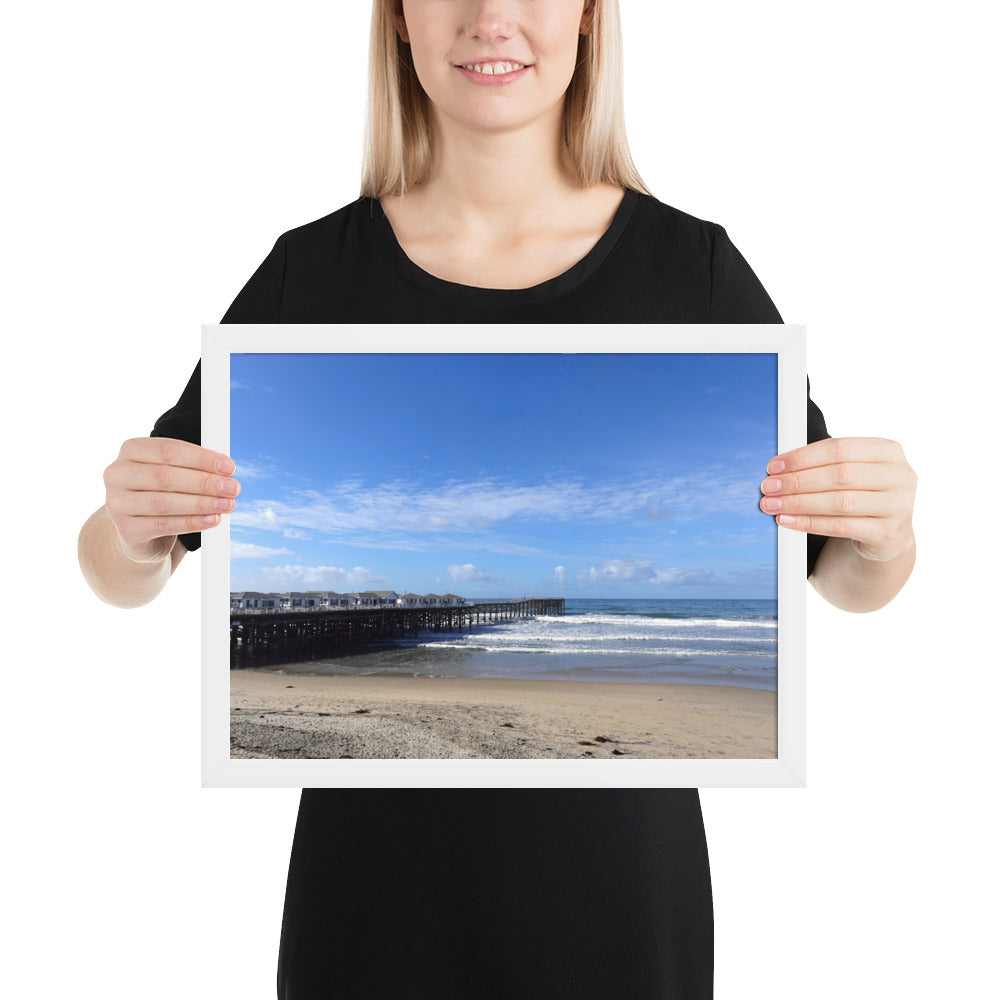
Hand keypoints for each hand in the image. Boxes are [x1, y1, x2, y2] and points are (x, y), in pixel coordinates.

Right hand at [103, 437, 239, 561]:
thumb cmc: (161, 493)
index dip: (201, 458)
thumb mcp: (173, 473)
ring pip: (164, 502)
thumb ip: (194, 467)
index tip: (229, 467)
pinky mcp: (126, 529)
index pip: (169, 450)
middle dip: (205, 482)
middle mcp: (118, 474)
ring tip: (227, 504)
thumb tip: (226, 472)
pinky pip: (164, 525)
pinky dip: (192, 522)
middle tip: (232, 488)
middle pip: (166, 476)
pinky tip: (213, 520)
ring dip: (202, 503)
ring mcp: (117, 503)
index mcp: (131, 450)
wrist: (139, 531)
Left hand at [759, 437, 916, 561]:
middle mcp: (900, 476)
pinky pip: (840, 526)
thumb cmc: (862, 495)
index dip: (803, 457)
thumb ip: (826, 464)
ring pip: (839, 502)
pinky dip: (809, 523)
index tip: (774, 466)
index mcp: (889, 451)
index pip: (839, 448)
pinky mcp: (888, 533)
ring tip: (772, 505)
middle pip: (839, 475)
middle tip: (768, 487)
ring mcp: (899, 506)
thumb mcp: (854, 472)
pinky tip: (787, 521)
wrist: (888, 534)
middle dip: (797, 481)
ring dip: (798, 503)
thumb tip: (779, 468)